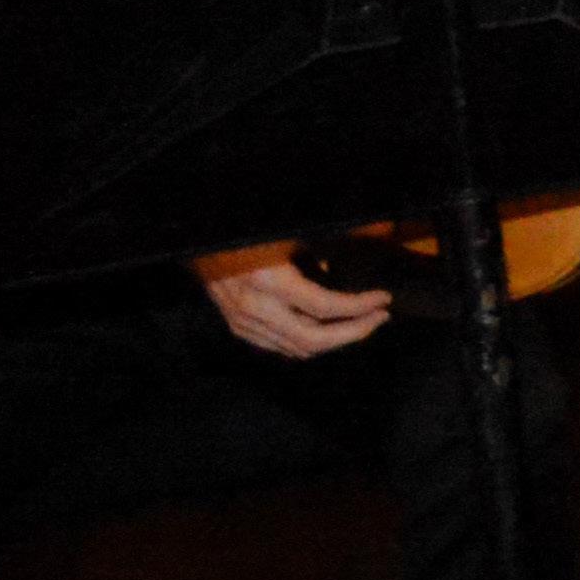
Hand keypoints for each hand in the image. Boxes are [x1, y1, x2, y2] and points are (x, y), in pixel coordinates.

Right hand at [193, 250, 391, 358]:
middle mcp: (256, 310)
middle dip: (354, 332)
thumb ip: (315, 252)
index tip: (383, 300)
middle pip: (315, 340)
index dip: (359, 306)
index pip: (325, 307)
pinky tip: (324, 331)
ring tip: (358, 325)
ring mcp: (244, 323)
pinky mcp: (238, 327)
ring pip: (298, 349)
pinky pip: (279, 346)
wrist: (197, 237)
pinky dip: (307, 343)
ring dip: (334, 341)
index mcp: (269, 282)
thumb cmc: (245, 230)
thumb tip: (337, 270)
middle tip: (378, 318)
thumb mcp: (285, 234)